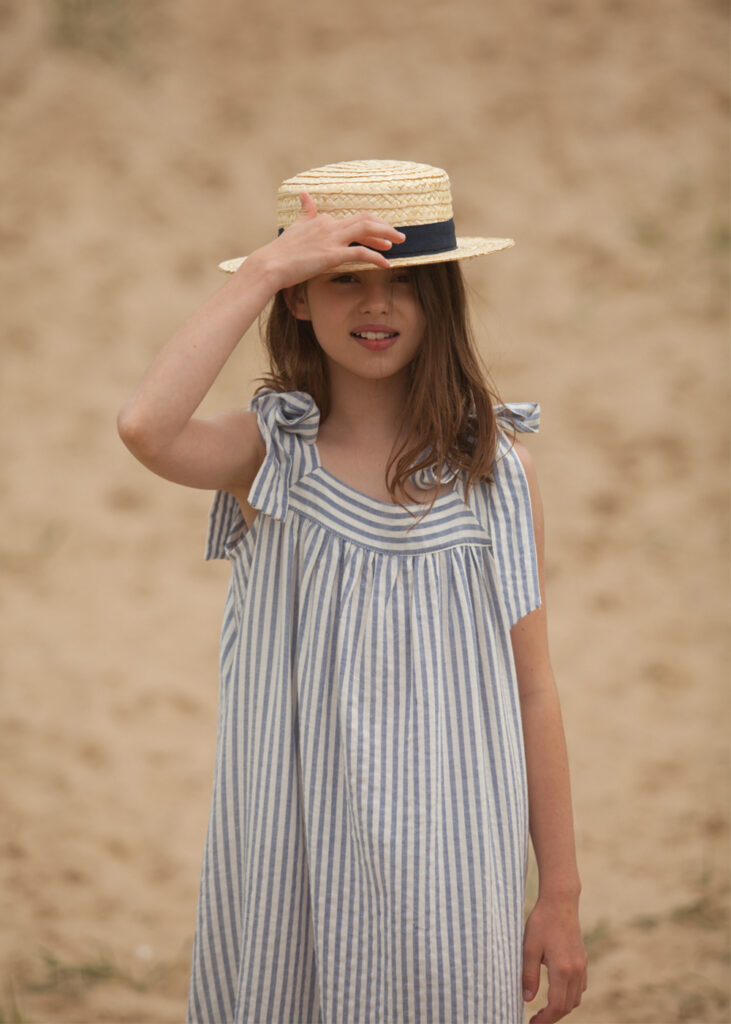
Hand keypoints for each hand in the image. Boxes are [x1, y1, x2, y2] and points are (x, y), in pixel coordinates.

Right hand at [247, 191, 405, 290]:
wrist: (270, 265)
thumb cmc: (281, 251)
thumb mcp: (295, 226)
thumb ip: (305, 211)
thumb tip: (304, 194)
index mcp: (323, 220)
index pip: (354, 219)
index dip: (372, 226)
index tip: (382, 236)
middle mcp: (330, 225)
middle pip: (365, 219)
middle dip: (385, 227)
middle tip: (399, 236)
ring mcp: (332, 239)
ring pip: (367, 229)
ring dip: (386, 235)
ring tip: (399, 244)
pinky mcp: (332, 255)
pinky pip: (361, 252)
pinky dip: (377, 257)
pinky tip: (386, 264)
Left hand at [522, 895, 587, 1022]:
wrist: (560, 902)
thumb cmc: (541, 922)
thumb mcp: (528, 948)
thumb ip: (528, 975)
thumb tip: (527, 1000)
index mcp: (562, 969)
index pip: (557, 1006)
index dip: (545, 1020)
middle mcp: (576, 971)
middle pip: (568, 1006)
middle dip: (552, 1016)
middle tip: (535, 1019)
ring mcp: (582, 965)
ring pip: (576, 998)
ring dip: (562, 1007)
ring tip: (544, 1008)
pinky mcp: (583, 959)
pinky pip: (580, 987)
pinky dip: (570, 995)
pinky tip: (557, 991)